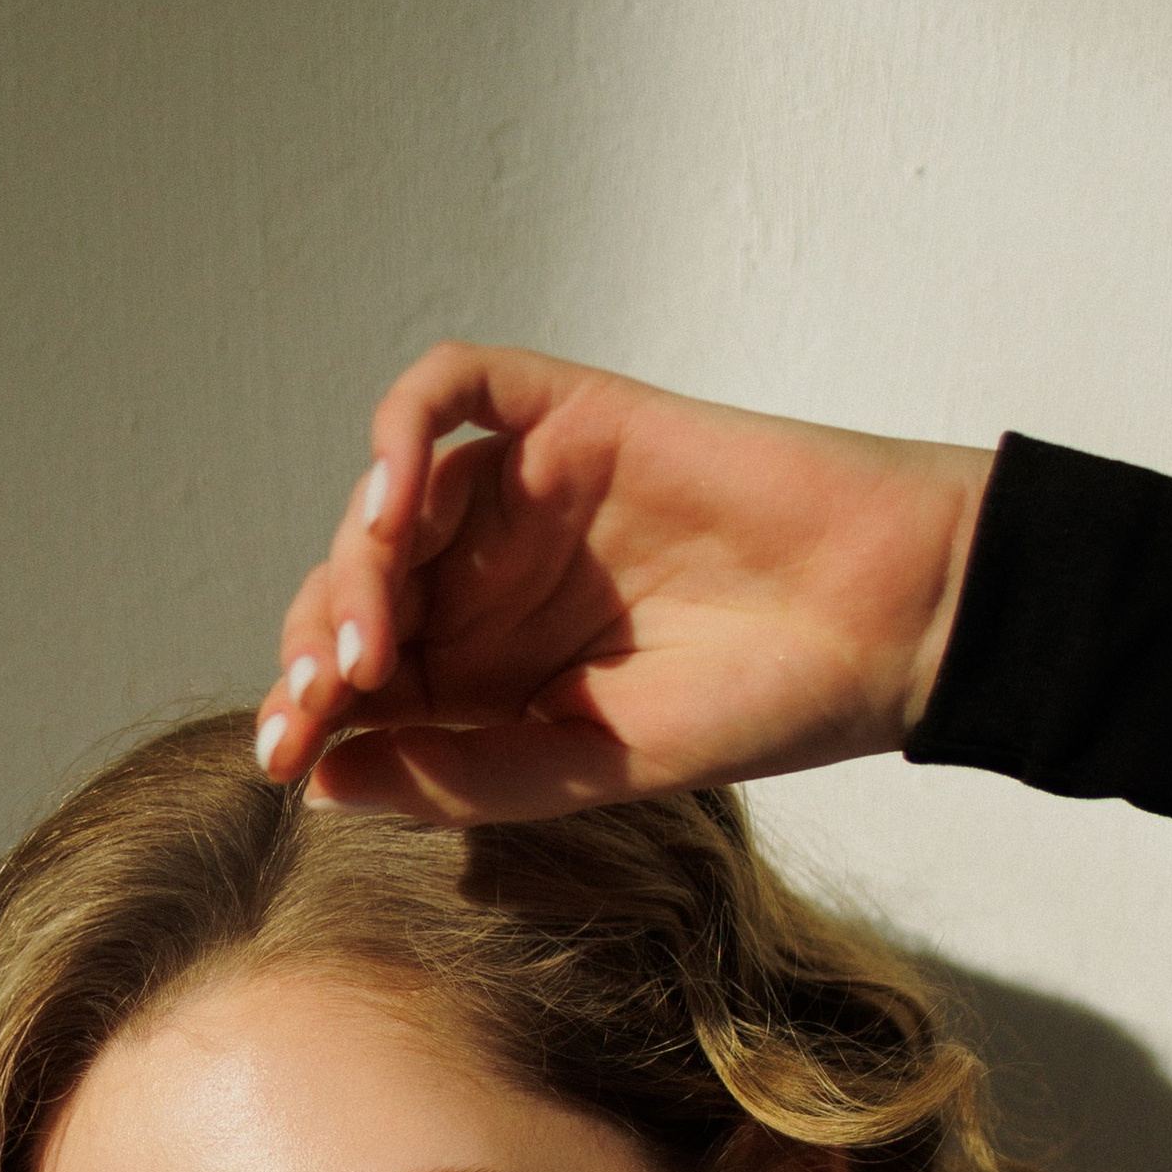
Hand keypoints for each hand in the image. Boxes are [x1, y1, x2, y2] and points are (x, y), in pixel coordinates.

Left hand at [255, 344, 990, 823]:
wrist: (883, 624)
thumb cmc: (762, 706)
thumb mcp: (586, 767)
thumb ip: (455, 772)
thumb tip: (320, 781)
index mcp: (499, 668)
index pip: (368, 678)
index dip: (314, 710)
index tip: (288, 761)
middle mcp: (500, 574)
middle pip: (359, 587)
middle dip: (317, 647)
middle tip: (317, 704)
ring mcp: (532, 490)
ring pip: (388, 498)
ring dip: (352, 565)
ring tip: (368, 644)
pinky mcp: (571, 412)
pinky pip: (454, 390)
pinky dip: (399, 435)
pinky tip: (393, 509)